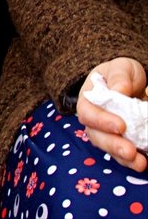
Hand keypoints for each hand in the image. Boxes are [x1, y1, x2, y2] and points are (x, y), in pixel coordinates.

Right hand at [78, 57, 147, 171]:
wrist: (128, 82)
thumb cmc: (121, 74)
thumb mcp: (121, 68)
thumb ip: (119, 77)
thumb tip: (119, 91)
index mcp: (88, 100)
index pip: (87, 113)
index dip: (101, 121)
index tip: (121, 126)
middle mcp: (94, 119)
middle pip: (95, 135)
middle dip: (112, 145)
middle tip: (129, 151)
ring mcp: (106, 132)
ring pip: (108, 148)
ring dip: (122, 157)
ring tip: (139, 162)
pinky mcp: (120, 141)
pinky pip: (121, 155)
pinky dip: (131, 161)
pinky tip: (142, 163)